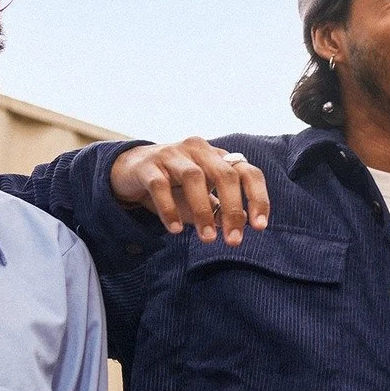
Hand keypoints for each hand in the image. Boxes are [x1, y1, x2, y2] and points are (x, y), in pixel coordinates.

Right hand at [109, 138, 270, 244]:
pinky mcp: (148, 166)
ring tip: (207, 239)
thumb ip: (219, 208)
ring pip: (194, 178)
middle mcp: (199, 150)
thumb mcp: (201, 195)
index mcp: (218, 156)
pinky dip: (169, 209)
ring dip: (203, 211)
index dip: (258, 198)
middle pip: (225, 175)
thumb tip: (239, 226)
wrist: (129, 170)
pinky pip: (160, 186)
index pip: (248, 172)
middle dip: (233, 210)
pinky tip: (175, 229)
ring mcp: (172, 154)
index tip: (260, 227)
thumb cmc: (174, 185)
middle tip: (234, 240)